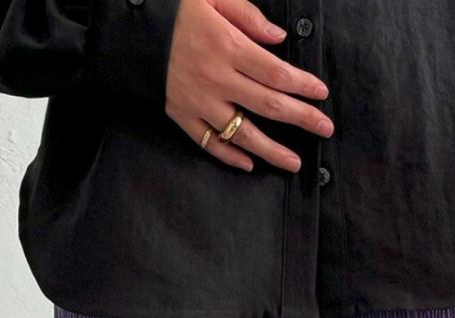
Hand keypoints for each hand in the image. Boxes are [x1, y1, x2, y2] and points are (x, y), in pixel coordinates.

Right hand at [165, 0, 333, 172]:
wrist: (130, 26)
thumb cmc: (174, 8)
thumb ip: (247, 15)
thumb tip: (279, 38)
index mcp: (227, 46)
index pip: (276, 73)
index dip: (303, 86)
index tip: (321, 94)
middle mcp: (216, 78)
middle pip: (269, 105)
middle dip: (302, 119)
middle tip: (324, 129)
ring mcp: (199, 101)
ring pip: (243, 133)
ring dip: (272, 151)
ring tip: (293, 162)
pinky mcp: (181, 115)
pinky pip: (209, 142)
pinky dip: (230, 155)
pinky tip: (249, 164)